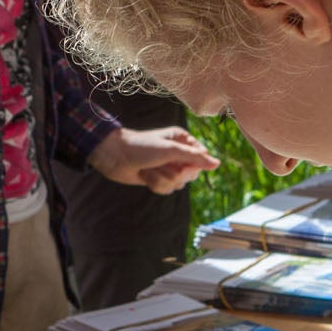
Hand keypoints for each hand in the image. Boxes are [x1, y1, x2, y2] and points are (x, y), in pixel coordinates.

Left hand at [89, 126, 218, 194]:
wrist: (114, 156)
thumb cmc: (141, 147)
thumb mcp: (170, 150)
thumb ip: (195, 157)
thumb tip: (217, 164)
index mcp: (182, 140)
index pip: (201, 158)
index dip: (191, 164)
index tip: (179, 162)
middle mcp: (177, 153)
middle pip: (191, 174)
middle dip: (173, 173)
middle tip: (160, 165)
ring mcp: (167, 166)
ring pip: (177, 184)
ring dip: (161, 179)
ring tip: (148, 169)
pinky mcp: (158, 178)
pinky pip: (166, 190)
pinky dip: (154, 184)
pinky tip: (144, 176)